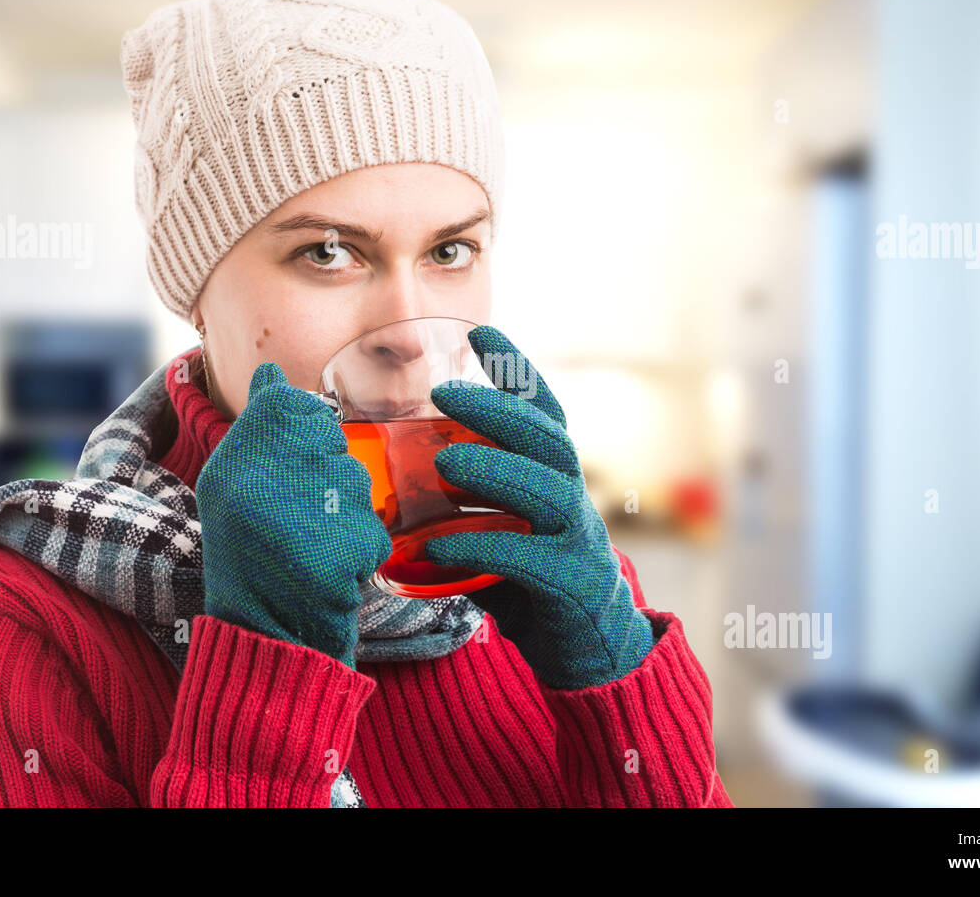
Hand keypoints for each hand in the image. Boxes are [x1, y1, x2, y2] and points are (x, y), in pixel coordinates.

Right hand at [196, 361, 391, 669]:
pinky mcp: (357, 545)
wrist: (261, 637)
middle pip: (332, 444)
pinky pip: (373, 530)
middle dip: (325, 476)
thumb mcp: (229, 485)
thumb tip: (274, 372)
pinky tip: (329, 570)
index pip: (297, 406)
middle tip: (292, 519)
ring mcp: (321, 509)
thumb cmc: (243, 556)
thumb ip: (259, 426)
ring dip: (343, 514)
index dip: (300, 437)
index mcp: (239, 452)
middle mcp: (279, 472)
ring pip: (357, 486)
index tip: (283, 471)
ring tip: (307, 547)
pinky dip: (359, 550)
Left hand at [422, 325, 655, 689]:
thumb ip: (464, 503)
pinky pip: (526, 557)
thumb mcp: (500, 528)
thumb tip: (392, 479)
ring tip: (444, 464)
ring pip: (548, 488)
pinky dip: (481, 546)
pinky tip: (437, 545)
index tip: (482, 329)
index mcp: (555, 474)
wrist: (586, 649)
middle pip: (546, 437)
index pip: (544, 409)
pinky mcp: (570, 584)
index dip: (516, 368)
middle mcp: (574, 495)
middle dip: (498, 409)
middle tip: (444, 392)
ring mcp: (579, 538)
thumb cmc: (532, 579)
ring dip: (495, 469)